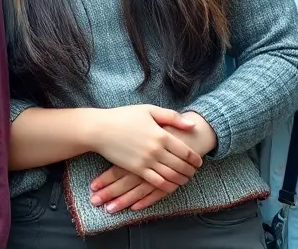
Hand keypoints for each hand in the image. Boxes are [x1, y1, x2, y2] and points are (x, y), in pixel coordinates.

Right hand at [91, 112, 217, 211]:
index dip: (195, 159)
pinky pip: (158, 182)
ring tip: (185, 179)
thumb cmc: (123, 117)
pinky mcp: (137, 169)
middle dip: (190, 171)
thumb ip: (172, 117)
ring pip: (171, 176)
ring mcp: (147, 161)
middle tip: (194, 173)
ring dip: (181, 180)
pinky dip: (168, 186)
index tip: (198, 162)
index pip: (186, 152)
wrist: (99, 129)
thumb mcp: (148, 110)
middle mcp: (156, 150)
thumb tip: (192, 125)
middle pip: (181, 166)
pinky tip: (171, 185)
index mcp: (161, 134)